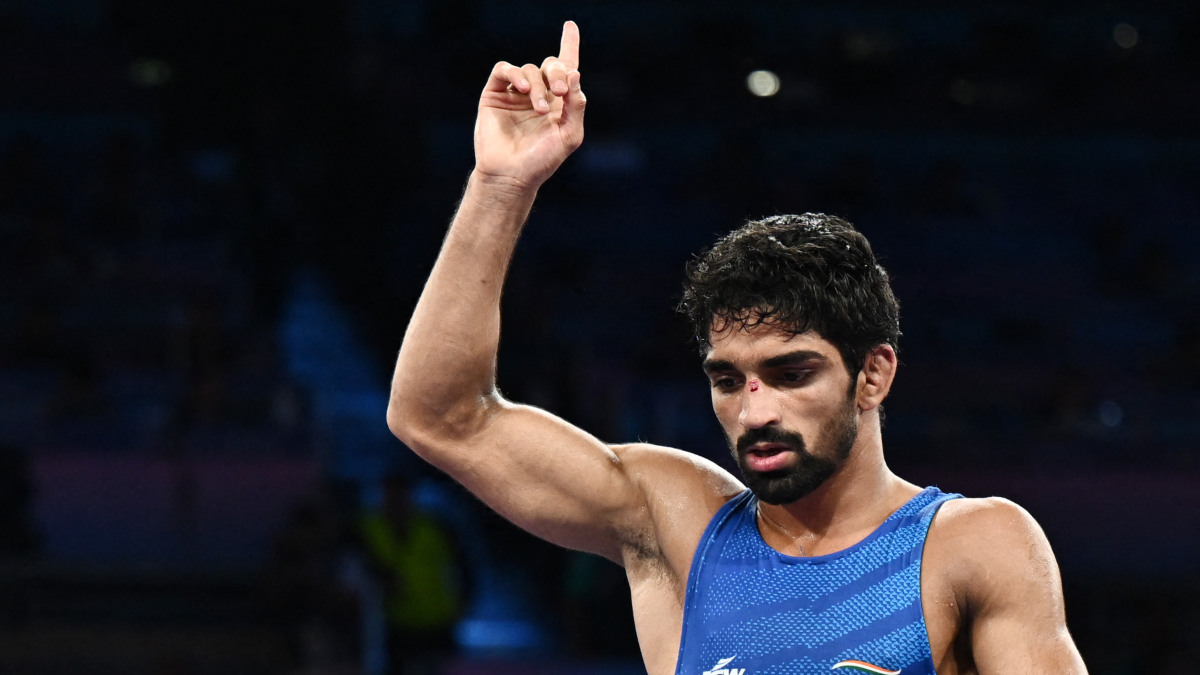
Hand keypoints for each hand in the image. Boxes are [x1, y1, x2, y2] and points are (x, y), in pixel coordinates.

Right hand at [473, 21, 585, 191]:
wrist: (511, 175)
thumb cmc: (542, 160)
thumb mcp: (569, 135)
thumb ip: (577, 106)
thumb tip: (574, 74)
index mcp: (559, 102)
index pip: (566, 68)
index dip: (569, 45)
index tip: (570, 25)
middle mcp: (538, 93)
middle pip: (551, 65)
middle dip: (557, 73)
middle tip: (559, 91)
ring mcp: (516, 93)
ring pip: (530, 69)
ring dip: (537, 86)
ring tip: (538, 109)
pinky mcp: (495, 93)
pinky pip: (505, 70)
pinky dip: (515, 73)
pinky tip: (522, 88)